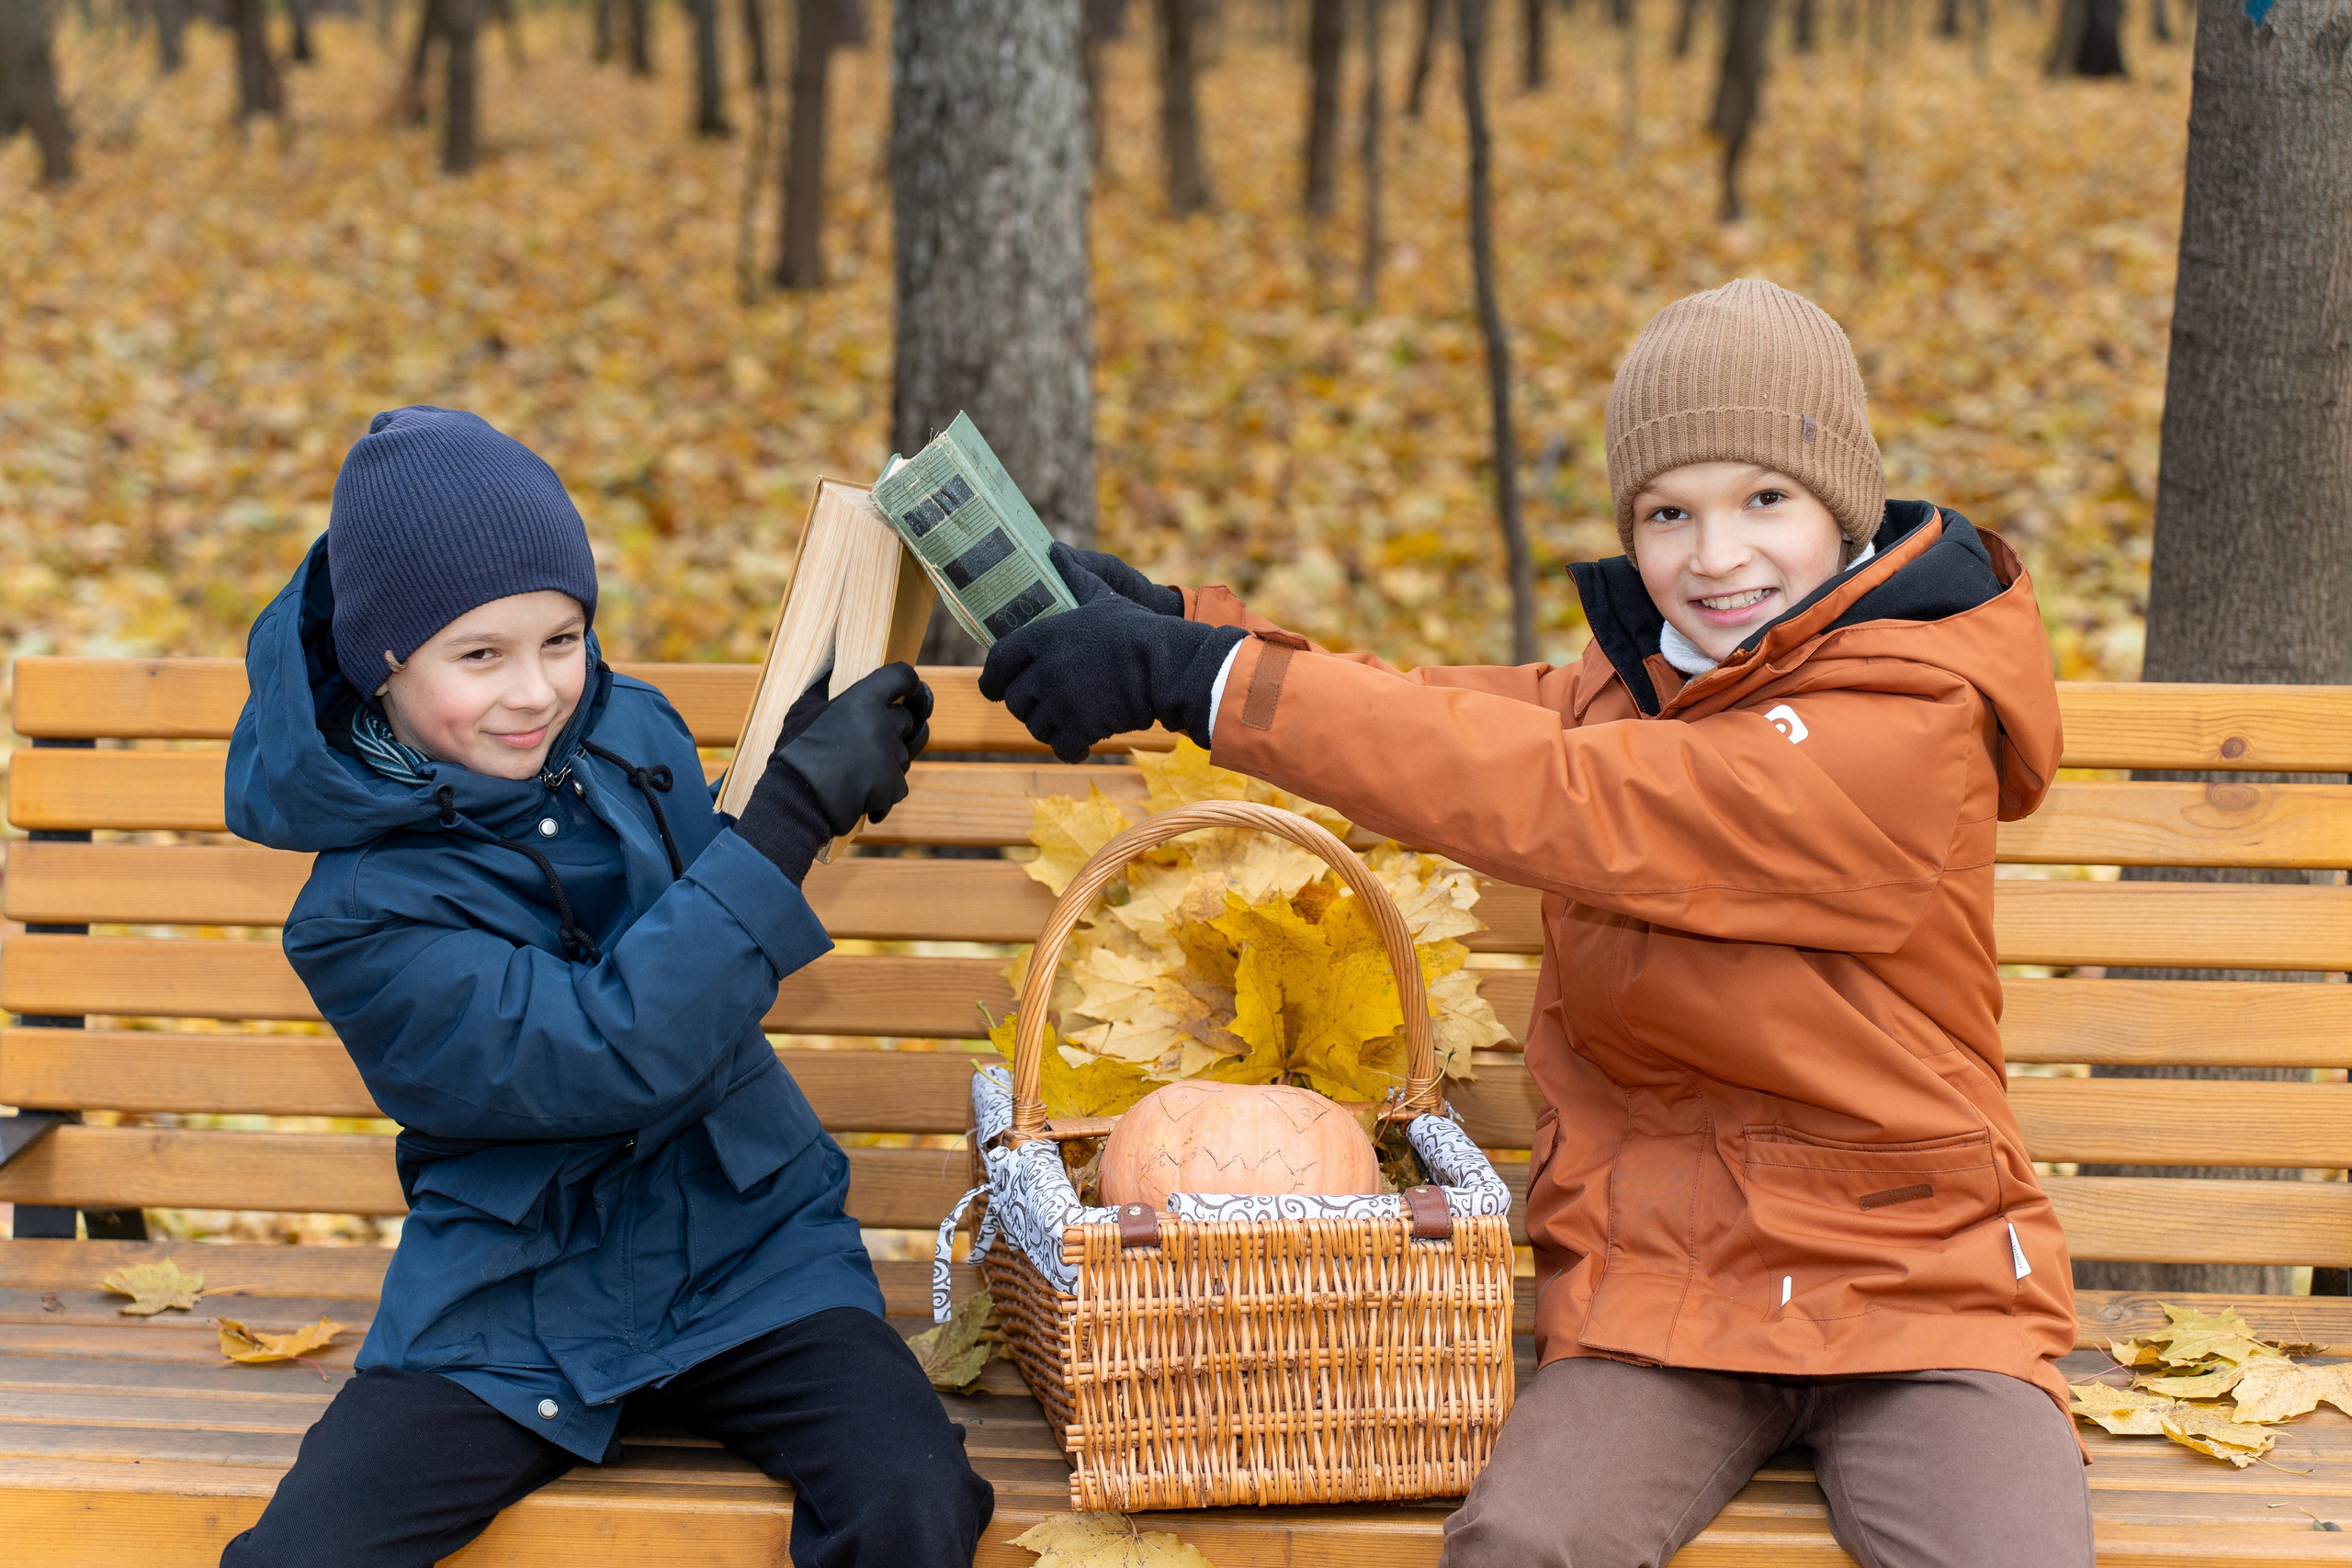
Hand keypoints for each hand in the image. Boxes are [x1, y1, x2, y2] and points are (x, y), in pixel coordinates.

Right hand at [734, 664, 933, 880]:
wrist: (796, 800)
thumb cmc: (796, 752)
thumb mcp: (802, 710)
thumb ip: (822, 686)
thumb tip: (828, 665)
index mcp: (864, 699)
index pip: (902, 676)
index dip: (908, 682)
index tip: (907, 690)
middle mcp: (884, 724)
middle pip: (907, 719)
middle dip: (893, 728)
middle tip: (868, 741)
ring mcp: (892, 757)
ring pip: (904, 754)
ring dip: (888, 761)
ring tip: (858, 770)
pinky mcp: (895, 786)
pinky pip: (898, 784)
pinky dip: (883, 791)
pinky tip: (859, 794)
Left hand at [981, 556, 1243, 762]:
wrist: (1166, 663)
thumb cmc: (1137, 629)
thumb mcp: (1103, 596)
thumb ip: (1075, 577)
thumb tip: (1056, 549)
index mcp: (1044, 636)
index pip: (999, 661)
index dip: (993, 680)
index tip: (995, 691)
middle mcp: (1045, 668)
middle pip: (1016, 700)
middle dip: (1030, 708)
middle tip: (1048, 709)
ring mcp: (1060, 699)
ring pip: (1037, 726)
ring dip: (1051, 729)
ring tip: (1070, 724)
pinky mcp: (1079, 726)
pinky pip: (1061, 746)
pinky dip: (1069, 750)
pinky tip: (1081, 747)